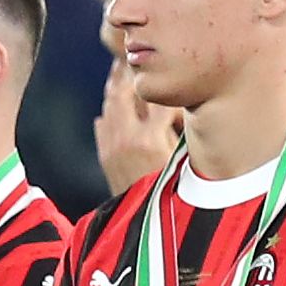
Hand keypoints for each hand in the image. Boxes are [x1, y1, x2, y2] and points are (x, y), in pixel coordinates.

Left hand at [95, 68, 178, 192]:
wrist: (143, 225)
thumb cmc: (173, 196)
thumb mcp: (184, 163)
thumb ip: (179, 135)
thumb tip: (178, 110)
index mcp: (150, 138)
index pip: (158, 100)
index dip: (167, 86)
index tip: (171, 75)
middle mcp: (127, 138)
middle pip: (125, 93)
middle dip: (129, 75)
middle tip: (133, 59)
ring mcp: (112, 146)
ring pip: (110, 106)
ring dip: (116, 89)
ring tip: (119, 74)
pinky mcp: (104, 156)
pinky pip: (102, 125)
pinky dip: (108, 114)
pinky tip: (111, 110)